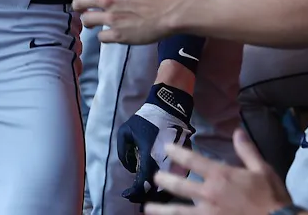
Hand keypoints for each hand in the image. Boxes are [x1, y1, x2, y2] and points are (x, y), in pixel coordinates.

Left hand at [74, 0, 175, 38]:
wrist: (170, 11)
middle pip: (79, 2)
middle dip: (78, 5)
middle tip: (83, 8)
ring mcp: (111, 18)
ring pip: (87, 20)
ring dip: (89, 21)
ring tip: (93, 22)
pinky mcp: (118, 35)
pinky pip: (101, 37)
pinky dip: (104, 36)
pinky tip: (109, 33)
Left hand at [118, 85, 194, 203]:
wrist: (170, 109)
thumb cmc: (147, 119)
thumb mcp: (126, 131)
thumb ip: (123, 151)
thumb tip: (130, 168)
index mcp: (150, 155)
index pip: (143, 182)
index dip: (134, 192)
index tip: (127, 194)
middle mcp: (165, 163)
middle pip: (157, 190)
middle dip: (145, 196)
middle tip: (135, 197)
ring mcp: (177, 163)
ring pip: (169, 188)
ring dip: (157, 193)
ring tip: (146, 195)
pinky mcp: (184, 161)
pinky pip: (176, 180)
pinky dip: (167, 186)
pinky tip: (159, 186)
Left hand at [146, 129, 294, 214]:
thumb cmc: (272, 197)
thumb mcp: (262, 169)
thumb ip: (247, 150)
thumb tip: (237, 131)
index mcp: (221, 176)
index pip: (193, 160)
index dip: (177, 152)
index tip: (166, 148)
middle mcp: (209, 194)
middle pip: (180, 186)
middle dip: (165, 180)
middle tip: (155, 177)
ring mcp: (209, 213)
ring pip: (178, 211)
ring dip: (161, 209)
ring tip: (147, 208)